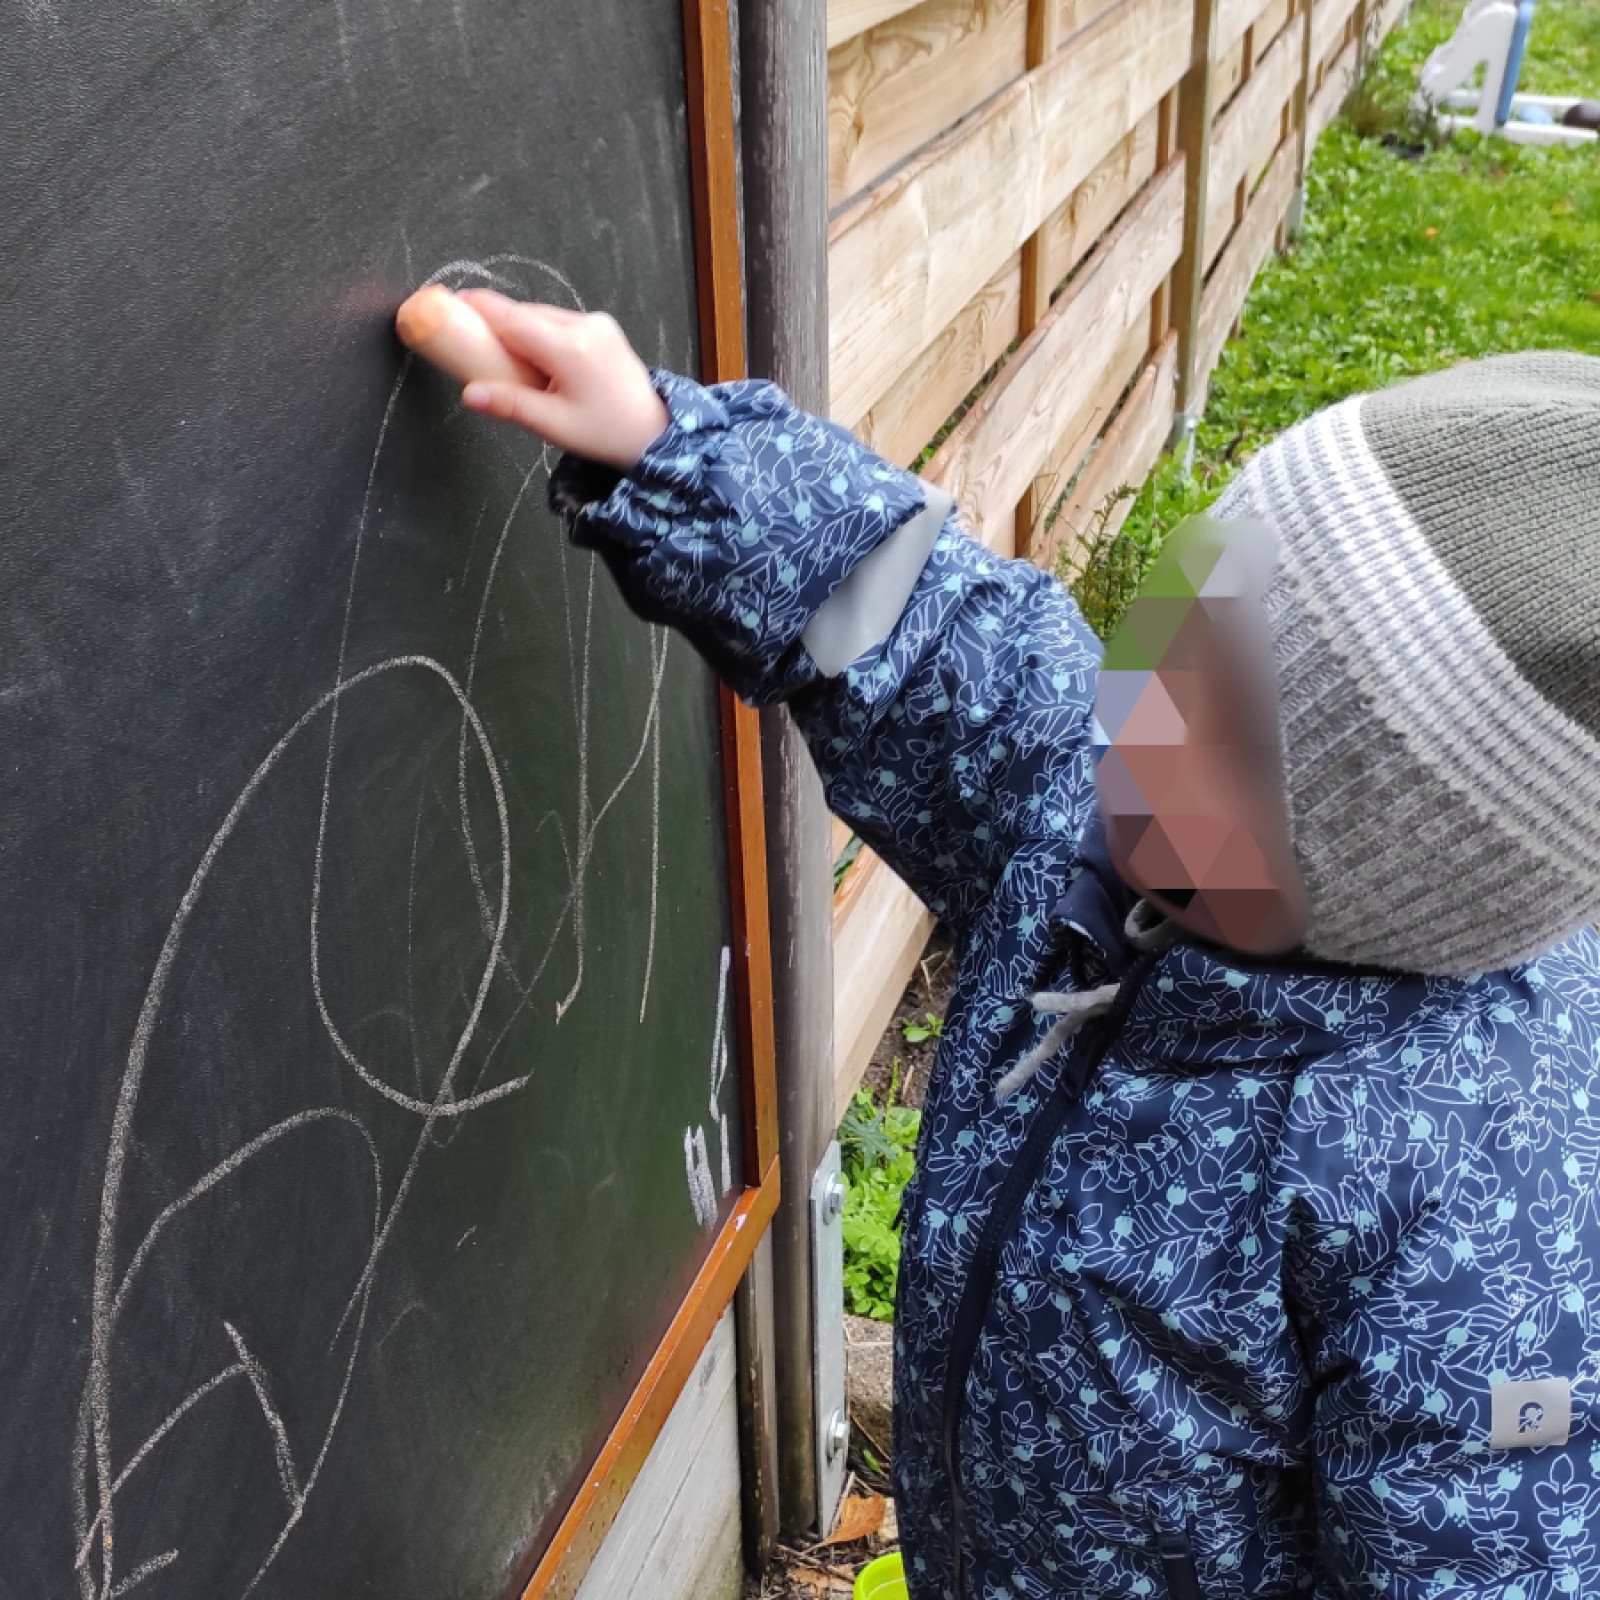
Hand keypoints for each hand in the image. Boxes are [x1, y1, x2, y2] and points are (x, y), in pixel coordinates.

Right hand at [456, 290, 669, 471]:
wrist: (653, 433)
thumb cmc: (606, 433)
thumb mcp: (553, 425)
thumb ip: (509, 405)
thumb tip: (469, 395)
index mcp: (570, 348)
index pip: (510, 317)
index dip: (475, 308)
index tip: (448, 305)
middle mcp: (584, 325)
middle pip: (522, 314)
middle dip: (495, 327)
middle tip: (474, 348)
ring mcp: (595, 321)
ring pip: (539, 315)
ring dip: (519, 332)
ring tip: (514, 366)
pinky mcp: (601, 325)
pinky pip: (557, 321)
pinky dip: (540, 335)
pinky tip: (540, 362)